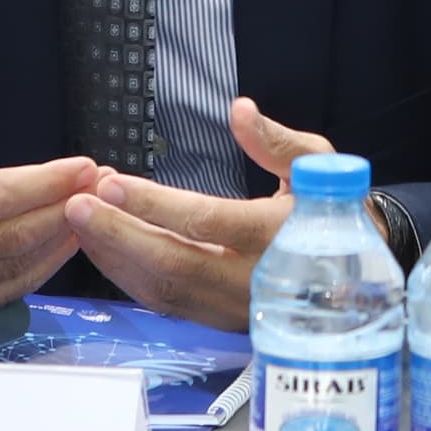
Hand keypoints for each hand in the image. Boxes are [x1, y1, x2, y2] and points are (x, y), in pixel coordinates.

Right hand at [0, 71, 95, 326]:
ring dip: (62, 236)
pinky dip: (43, 263)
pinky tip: (66, 237)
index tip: (83, 166)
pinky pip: (9, 289)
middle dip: (64, 207)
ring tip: (97, 206)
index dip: (40, 183)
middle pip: (9, 236)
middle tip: (104, 182)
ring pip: (15, 266)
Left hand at [63, 99, 339, 330]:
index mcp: (276, 235)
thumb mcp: (318, 167)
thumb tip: (240, 110)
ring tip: (81, 222)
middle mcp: (251, 279)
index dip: (155, 204)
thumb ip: (276, 142)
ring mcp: (232, 306)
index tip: (112, 184)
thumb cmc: (333, 211)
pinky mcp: (219, 319)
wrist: (353, 278)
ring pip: (163, 290)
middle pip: (172, 262)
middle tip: (77, 206)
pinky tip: (104, 249)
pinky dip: (128, 276)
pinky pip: (165, 303)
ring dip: (115, 256)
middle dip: (118, 234)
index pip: (205, 221)